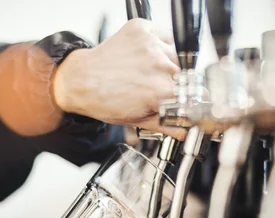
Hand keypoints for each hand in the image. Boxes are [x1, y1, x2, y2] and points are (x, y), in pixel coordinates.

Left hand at [53, 19, 185, 138]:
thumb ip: (167, 125)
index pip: (194, 93)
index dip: (191, 98)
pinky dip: (158, 44)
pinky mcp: (141, 29)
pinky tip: (144, 56)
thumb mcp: (137, 119)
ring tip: (146, 71)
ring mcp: (150, 45)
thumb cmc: (104, 101)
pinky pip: (163, 35)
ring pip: (174, 54)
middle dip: (176, 82)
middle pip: (184, 73)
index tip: (187, 99)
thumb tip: (185, 130)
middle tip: (156, 86)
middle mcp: (158, 65)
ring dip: (166, 63)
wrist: (80, 80)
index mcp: (161, 91)